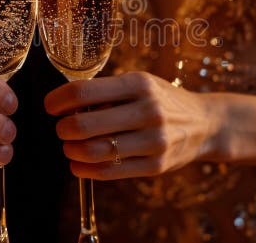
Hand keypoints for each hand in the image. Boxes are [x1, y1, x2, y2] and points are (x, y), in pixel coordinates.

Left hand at [44, 72, 222, 179]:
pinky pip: (109, 172)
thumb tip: (64, 101)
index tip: (50, 106)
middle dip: (63, 129)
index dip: (58, 100)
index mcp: (139, 84)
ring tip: (70, 147)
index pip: (83, 92)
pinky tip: (78, 164)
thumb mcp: (141, 83)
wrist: (205, 124)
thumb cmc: (162, 100)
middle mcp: (148, 110)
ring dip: (72, 151)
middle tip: (61, 128)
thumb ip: (107, 91)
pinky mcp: (155, 166)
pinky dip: (84, 170)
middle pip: (84, 124)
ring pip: (94, 151)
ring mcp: (154, 140)